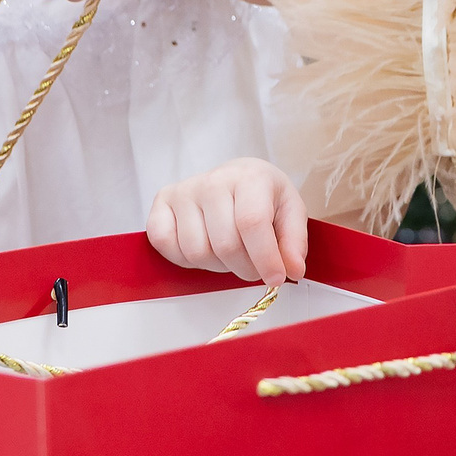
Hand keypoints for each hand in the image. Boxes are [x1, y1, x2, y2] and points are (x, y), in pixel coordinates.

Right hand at [148, 158, 307, 284]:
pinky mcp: (160, 203)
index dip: (265, 258)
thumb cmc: (263, 197)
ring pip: (196, 252)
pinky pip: (165, 245)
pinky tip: (204, 248)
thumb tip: (292, 270)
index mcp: (250, 177)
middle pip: (225, 244)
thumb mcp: (290, 212)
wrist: (234, 179)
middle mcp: (213, 181)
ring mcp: (183, 192)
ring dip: (217, 266)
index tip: (276, 278)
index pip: (252, 223)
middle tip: (254, 266)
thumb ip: (294, 242)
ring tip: (230, 253)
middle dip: (245, 268)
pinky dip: (185, 260)